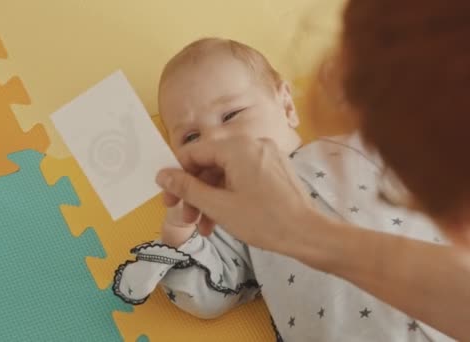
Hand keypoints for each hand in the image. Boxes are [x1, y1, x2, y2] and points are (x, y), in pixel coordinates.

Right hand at [155, 136, 316, 252]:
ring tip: (204, 226)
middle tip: (186, 217)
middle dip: (195, 192)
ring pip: (226, 173)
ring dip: (211, 198)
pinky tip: (223, 218)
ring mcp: (267, 156)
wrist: (307, 233)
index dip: (177, 176)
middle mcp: (253, 144)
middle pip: (211, 163)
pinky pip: (244, 176)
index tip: (169, 199)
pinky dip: (230, 195)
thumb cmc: (264, 220)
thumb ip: (187, 188)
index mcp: (237, 147)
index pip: (194, 153)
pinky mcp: (275, 169)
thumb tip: (162, 175)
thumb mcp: (218, 206)